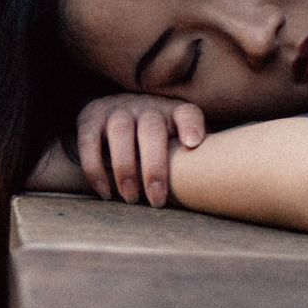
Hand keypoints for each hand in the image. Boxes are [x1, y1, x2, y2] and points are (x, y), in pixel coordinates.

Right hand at [76, 94, 206, 205]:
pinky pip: (89, 141)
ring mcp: (117, 110)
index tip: (193, 143)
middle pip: (152, 128)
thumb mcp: (175, 142)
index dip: (191, 126)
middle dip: (154, 166)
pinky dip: (94, 167)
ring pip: (121, 130)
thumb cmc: (155, 139)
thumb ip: (194, 159)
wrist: (112, 114)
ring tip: (131, 197)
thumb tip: (218, 188)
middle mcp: (146, 107)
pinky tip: (105, 191)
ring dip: (125, 167)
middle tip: (157, 199)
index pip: (187, 113)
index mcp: (172, 113)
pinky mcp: (90, 119)